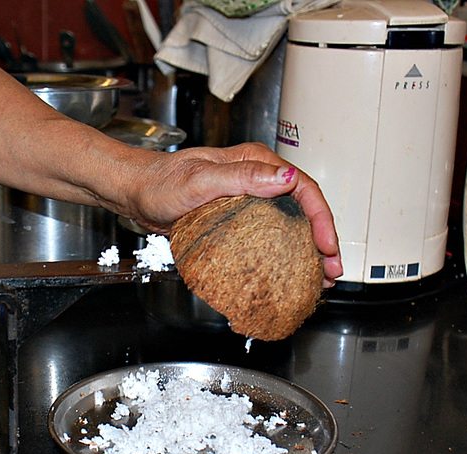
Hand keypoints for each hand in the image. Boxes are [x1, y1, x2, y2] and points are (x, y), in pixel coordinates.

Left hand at [124, 143, 342, 287]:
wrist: (136, 192)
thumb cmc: (161, 182)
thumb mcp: (200, 179)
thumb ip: (242, 176)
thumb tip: (284, 178)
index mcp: (256, 164)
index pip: (303, 188)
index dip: (321, 218)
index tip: (326, 246)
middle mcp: (256, 180)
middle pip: (303, 209)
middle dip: (322, 240)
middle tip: (330, 270)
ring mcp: (247, 201)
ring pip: (288, 225)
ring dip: (305, 251)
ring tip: (317, 277)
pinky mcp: (236, 219)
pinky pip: (267, 237)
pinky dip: (281, 254)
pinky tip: (286, 272)